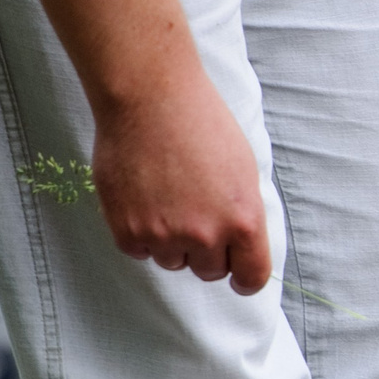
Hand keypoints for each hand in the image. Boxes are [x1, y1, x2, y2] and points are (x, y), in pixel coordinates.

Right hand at [90, 73, 272, 294]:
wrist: (151, 99)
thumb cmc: (202, 125)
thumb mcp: (243, 171)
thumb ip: (242, 213)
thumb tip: (239, 243)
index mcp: (244, 220)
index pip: (252, 276)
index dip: (245, 279)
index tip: (238, 277)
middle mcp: (206, 235)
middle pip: (209, 271)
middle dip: (206, 252)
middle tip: (195, 216)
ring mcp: (164, 235)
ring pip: (172, 261)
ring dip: (171, 241)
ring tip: (167, 198)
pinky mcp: (127, 230)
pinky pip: (139, 251)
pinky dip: (140, 233)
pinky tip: (143, 199)